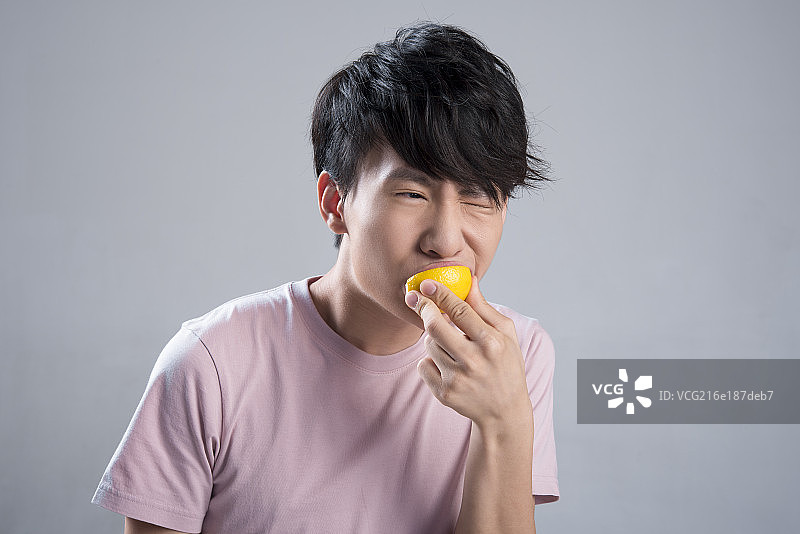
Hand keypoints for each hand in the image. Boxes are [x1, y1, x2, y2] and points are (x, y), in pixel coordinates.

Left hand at [405, 275, 532, 433]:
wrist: (504, 411)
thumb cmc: (506, 365)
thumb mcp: (506, 334)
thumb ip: (485, 307)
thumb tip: (470, 280)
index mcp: (491, 343)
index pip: (460, 310)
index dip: (440, 294)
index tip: (427, 283)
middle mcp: (474, 361)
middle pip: (435, 326)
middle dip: (424, 309)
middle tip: (417, 299)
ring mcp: (457, 379)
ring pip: (428, 345)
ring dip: (434, 339)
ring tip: (451, 346)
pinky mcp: (444, 394)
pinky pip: (423, 365)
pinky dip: (430, 361)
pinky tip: (447, 366)